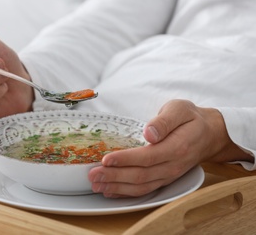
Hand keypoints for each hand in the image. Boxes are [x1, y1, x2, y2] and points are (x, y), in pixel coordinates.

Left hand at [88, 99, 248, 197]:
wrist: (209, 135)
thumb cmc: (190, 118)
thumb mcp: (180, 109)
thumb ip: (165, 121)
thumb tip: (149, 133)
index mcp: (177, 147)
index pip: (147, 157)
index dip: (125, 160)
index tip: (105, 159)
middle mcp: (172, 166)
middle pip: (141, 176)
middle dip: (114, 177)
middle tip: (93, 175)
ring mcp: (168, 175)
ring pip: (141, 187)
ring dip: (117, 187)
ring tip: (97, 185)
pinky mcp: (164, 179)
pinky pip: (144, 190)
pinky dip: (126, 193)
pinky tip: (110, 191)